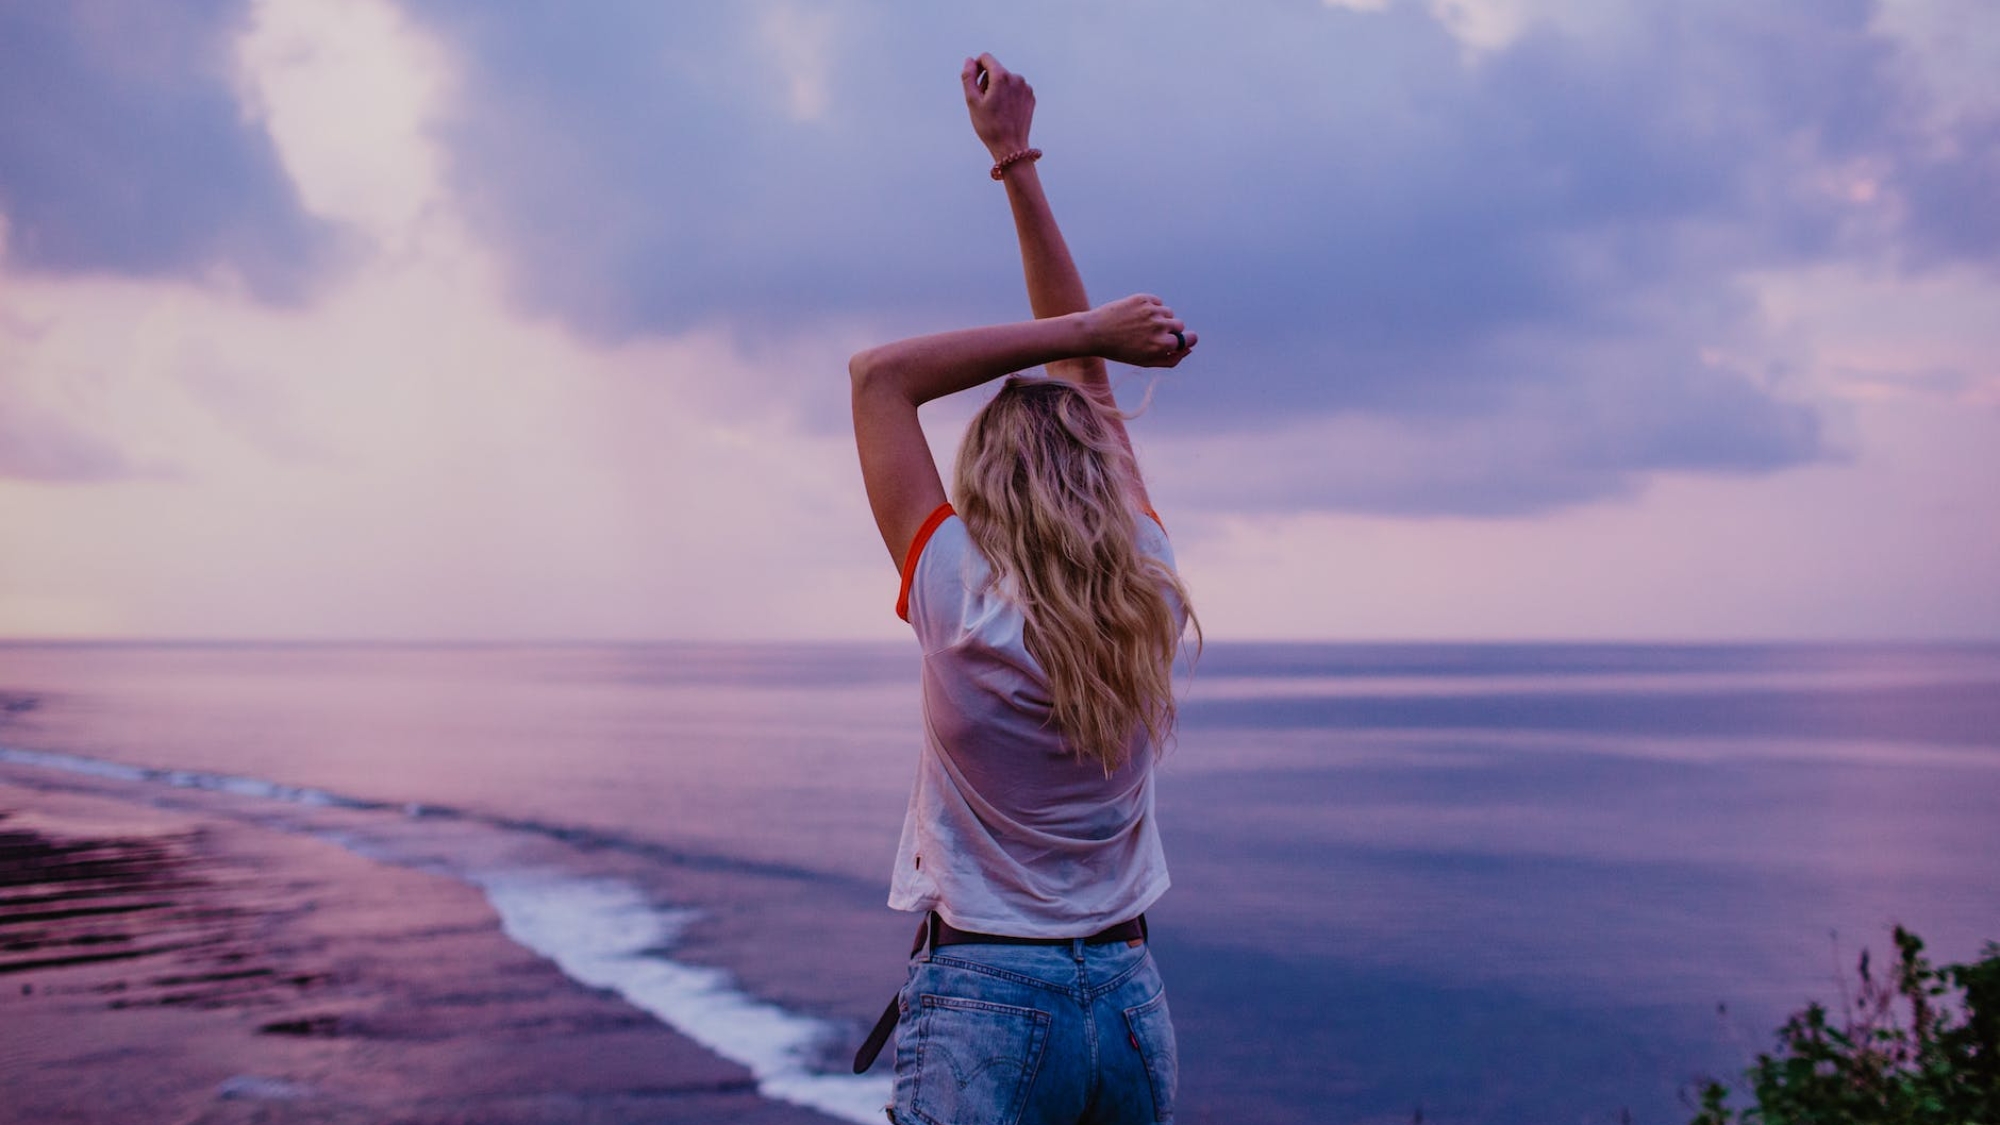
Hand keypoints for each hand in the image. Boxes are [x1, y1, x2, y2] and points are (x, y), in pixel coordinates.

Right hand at [962, 53, 1033, 157]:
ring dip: (998, 89)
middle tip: (984, 102)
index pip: (986, 58)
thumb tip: (969, 60)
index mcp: (1002, 76)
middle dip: (987, 81)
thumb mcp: (972, 101)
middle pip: (996, 69)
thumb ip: (968, 76)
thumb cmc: (989, 127)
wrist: (1010, 147)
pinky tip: (1005, 111)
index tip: (975, 83)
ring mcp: (1026, 88)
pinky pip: (1015, 89)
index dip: (977, 68)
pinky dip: (1009, 96)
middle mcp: (1016, 78)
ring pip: (1006, 80)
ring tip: (995, 109)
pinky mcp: (1030, 97)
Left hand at [1082, 295, 1196, 367]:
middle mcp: (1160, 327)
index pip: (1191, 339)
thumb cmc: (1120, 351)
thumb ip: (1170, 359)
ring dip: (1160, 318)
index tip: (1177, 339)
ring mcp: (1152, 311)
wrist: (1094, 332)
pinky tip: (1135, 315)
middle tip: (1152, 334)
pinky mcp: (1143, 299)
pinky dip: (1150, 307)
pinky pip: (1157, 302)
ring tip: (1140, 325)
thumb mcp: (1146, 361)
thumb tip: (1188, 349)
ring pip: (1168, 312)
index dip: (1185, 340)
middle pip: (1180, 325)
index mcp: (1162, 345)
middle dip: (1170, 330)